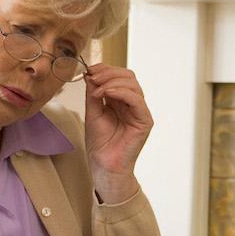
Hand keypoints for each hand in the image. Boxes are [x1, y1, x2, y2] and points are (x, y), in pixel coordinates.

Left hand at [84, 63, 152, 203]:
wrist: (104, 165)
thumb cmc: (100, 143)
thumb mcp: (92, 112)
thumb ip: (93, 93)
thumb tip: (90, 73)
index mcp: (122, 101)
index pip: (120, 76)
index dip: (106, 69)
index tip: (89, 70)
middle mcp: (133, 104)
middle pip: (128, 77)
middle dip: (109, 72)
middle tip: (92, 76)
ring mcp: (140, 112)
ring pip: (133, 85)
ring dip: (112, 81)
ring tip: (97, 88)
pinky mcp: (145, 121)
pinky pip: (137, 100)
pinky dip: (121, 92)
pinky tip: (106, 92)